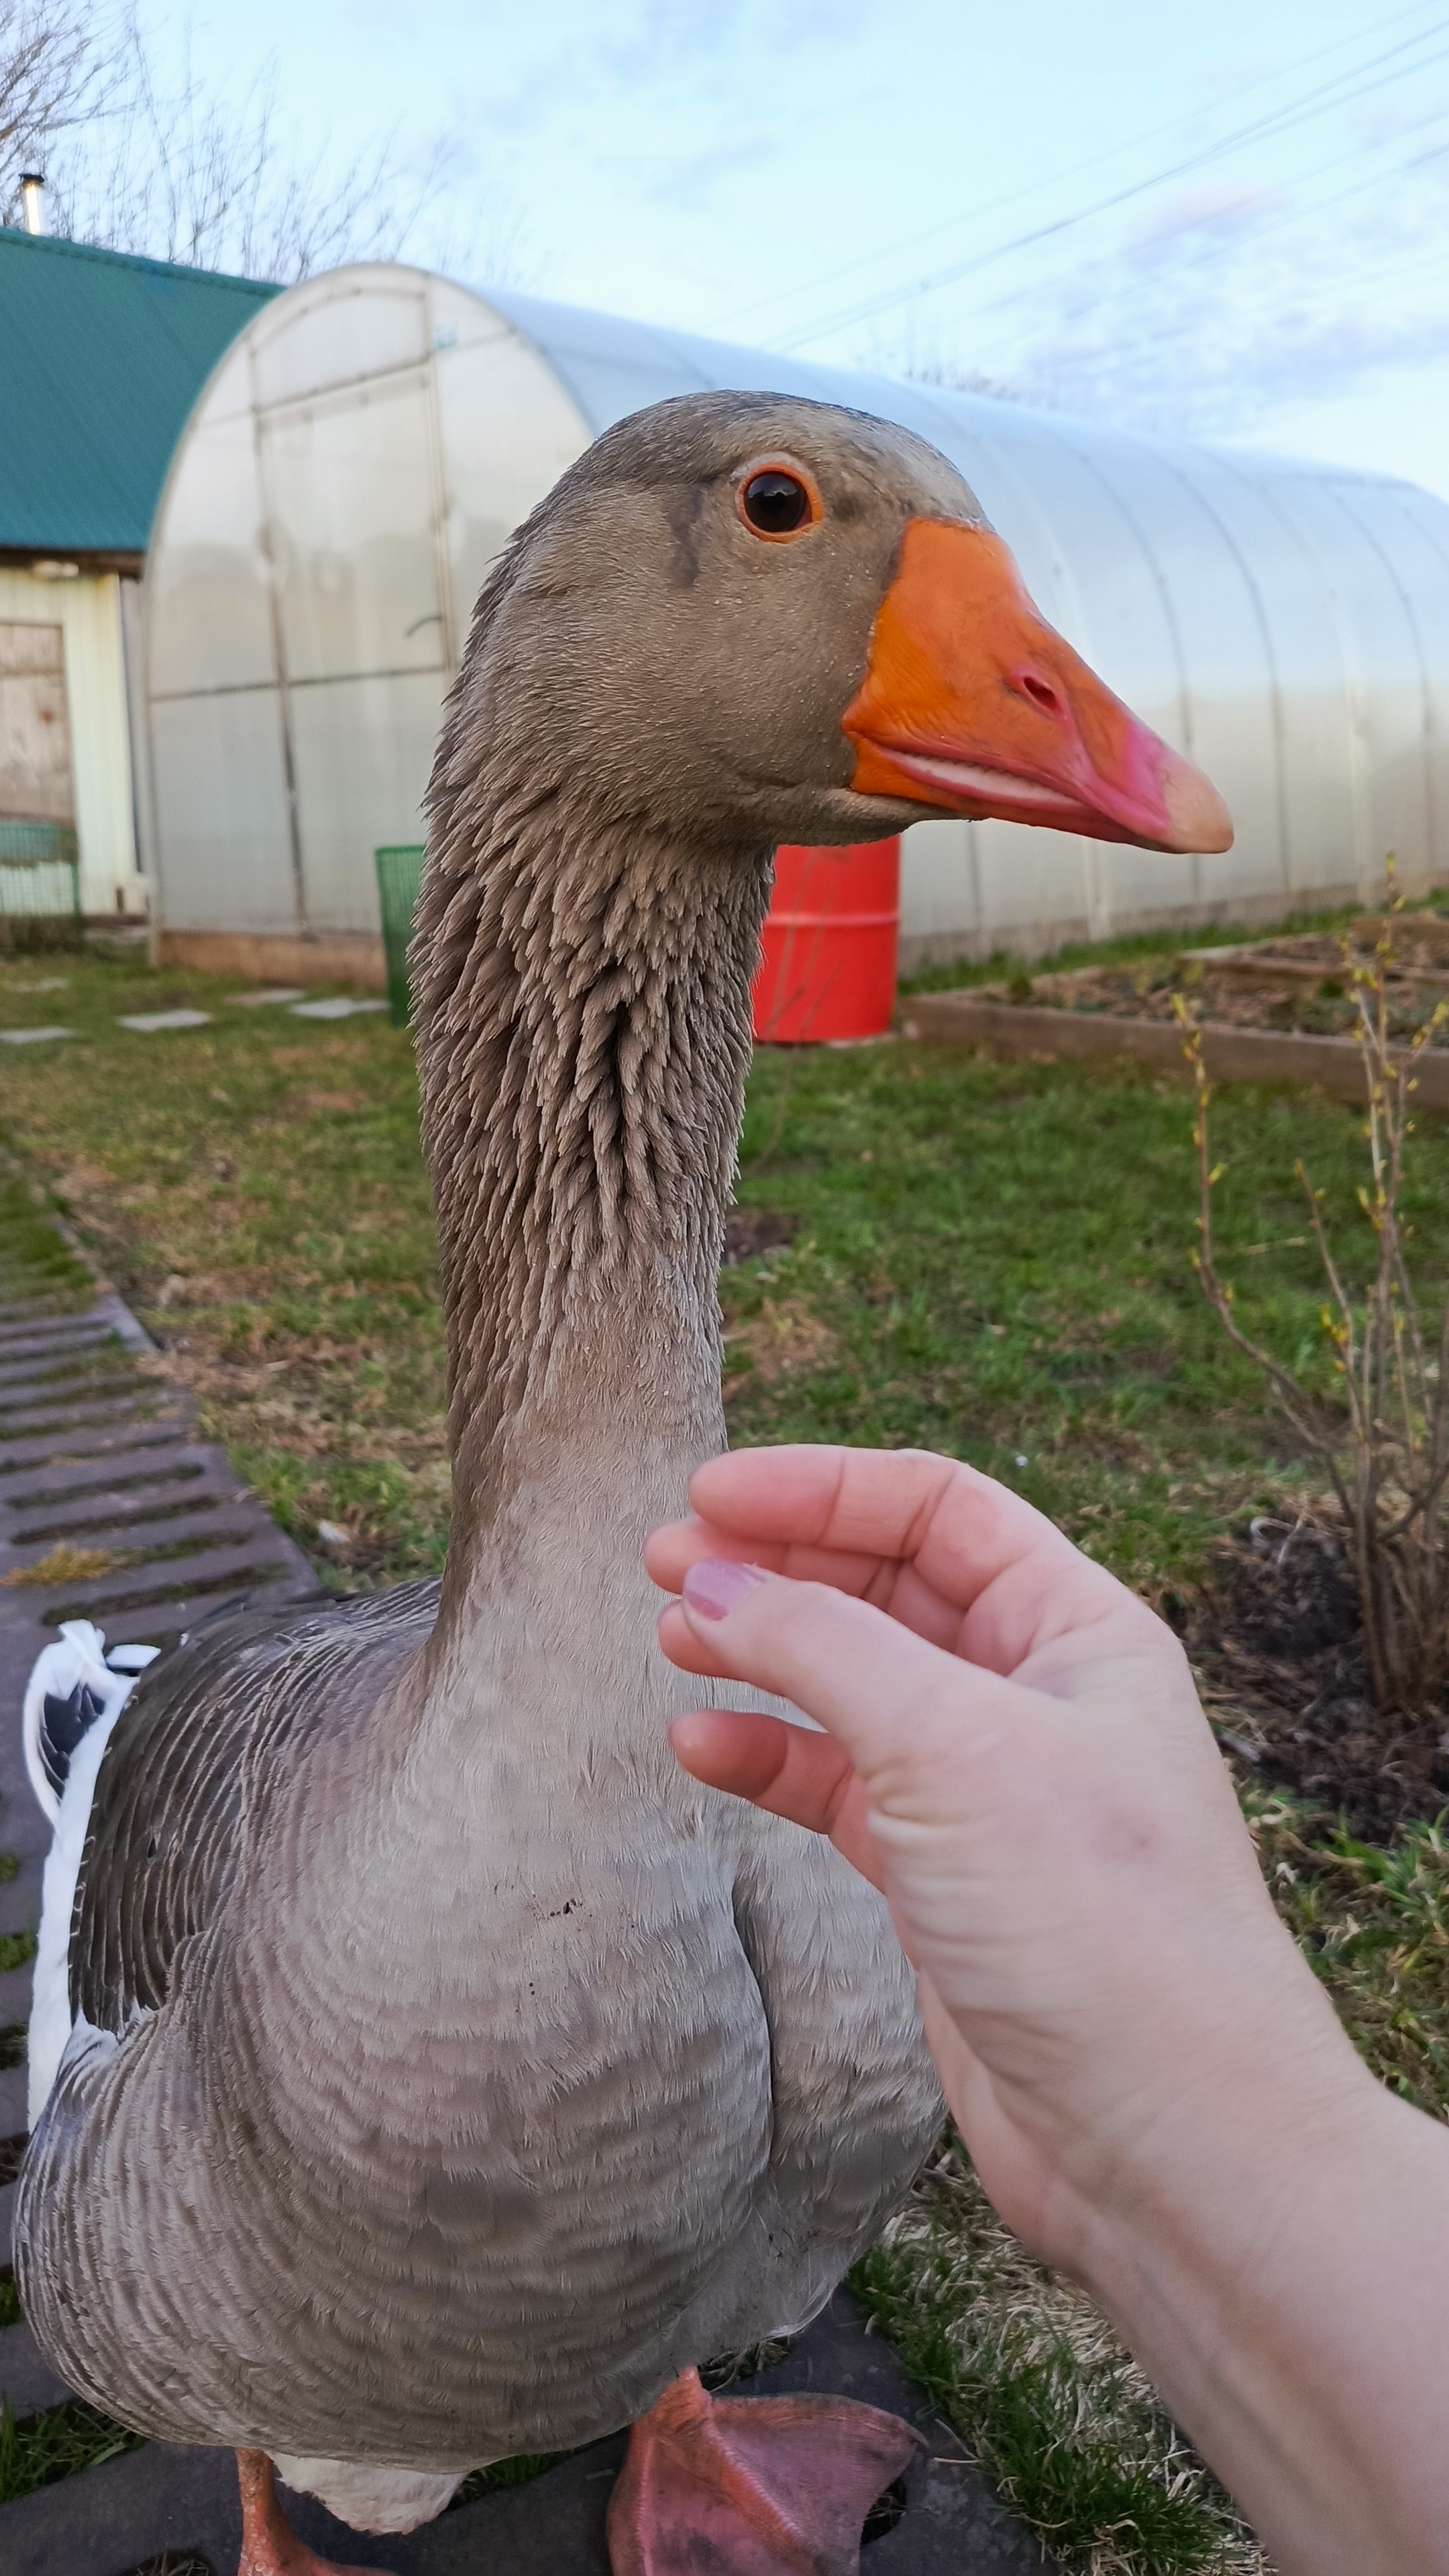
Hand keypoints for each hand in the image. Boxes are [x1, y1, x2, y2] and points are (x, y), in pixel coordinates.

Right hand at [646, 1444, 1360, 2266]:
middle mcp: (1037, 1697)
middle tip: (665, 1564)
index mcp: (1078, 1631)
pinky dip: (771, 1759)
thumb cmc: (1100, 1927)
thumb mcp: (952, 1748)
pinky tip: (703, 1749)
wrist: (1165, 2142)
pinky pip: (840, 1787)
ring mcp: (989, 1791)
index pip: (936, 1509)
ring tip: (671, 1643)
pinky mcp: (945, 1882)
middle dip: (779, 1568)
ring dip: (764, 1658)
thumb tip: (709, 1581)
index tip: (706, 1493)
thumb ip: (822, 1649)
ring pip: (855, 1688)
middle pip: (888, 1588)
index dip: (819, 1489)